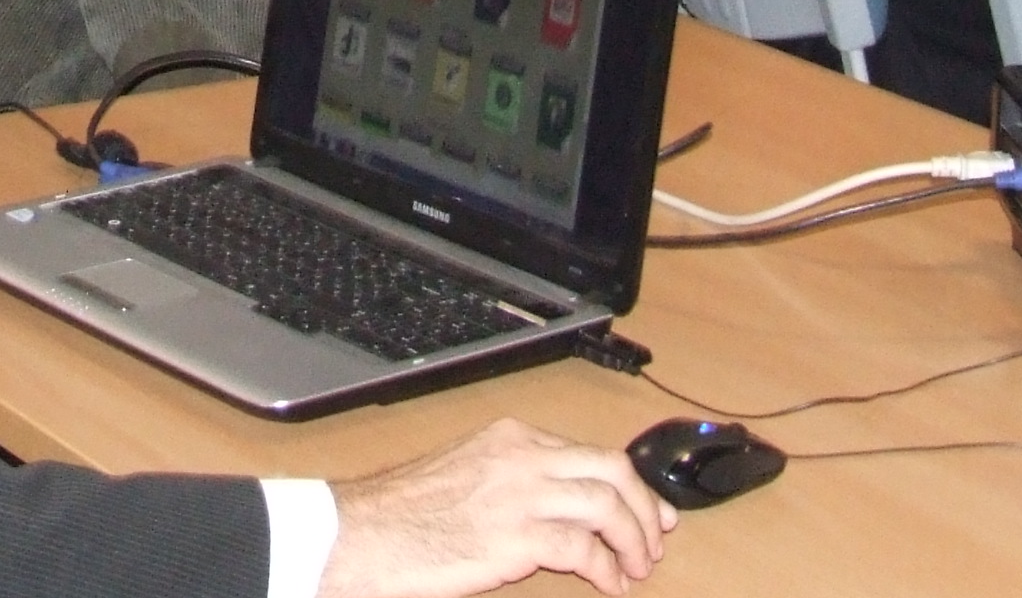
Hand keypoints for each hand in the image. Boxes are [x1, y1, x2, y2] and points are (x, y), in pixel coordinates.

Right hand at [319, 417, 668, 597]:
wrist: (365, 532)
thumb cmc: (407, 513)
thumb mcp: (467, 473)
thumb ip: (514, 478)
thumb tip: (561, 504)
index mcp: (512, 438)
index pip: (591, 452)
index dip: (631, 484)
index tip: (650, 509)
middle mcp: (522, 457)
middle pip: (613, 469)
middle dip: (645, 506)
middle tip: (656, 537)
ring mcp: (520, 494)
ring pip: (607, 505)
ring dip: (633, 540)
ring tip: (637, 567)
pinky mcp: (516, 536)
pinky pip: (584, 548)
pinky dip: (606, 568)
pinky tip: (609, 583)